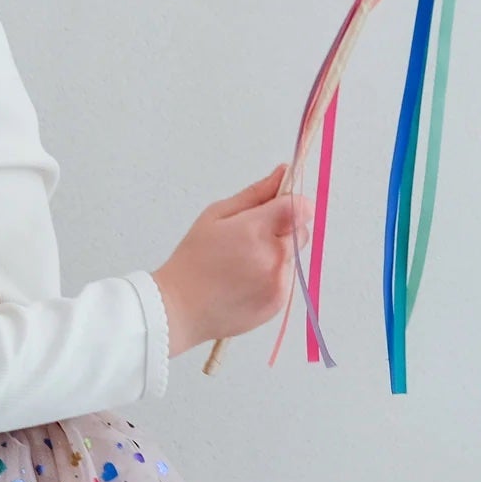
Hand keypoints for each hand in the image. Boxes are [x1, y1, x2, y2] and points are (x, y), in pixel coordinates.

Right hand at [152, 165, 310, 356]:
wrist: (180, 309)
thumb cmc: (193, 259)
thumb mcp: (215, 216)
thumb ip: (255, 194)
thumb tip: (283, 172)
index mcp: (255, 230)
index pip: (300, 207)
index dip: (292, 204)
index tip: (276, 208)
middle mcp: (272, 257)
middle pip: (301, 231)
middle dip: (283, 228)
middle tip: (249, 238)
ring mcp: (278, 282)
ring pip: (293, 256)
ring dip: (277, 253)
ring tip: (243, 263)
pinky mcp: (279, 302)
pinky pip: (287, 279)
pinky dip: (272, 276)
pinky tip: (245, 281)